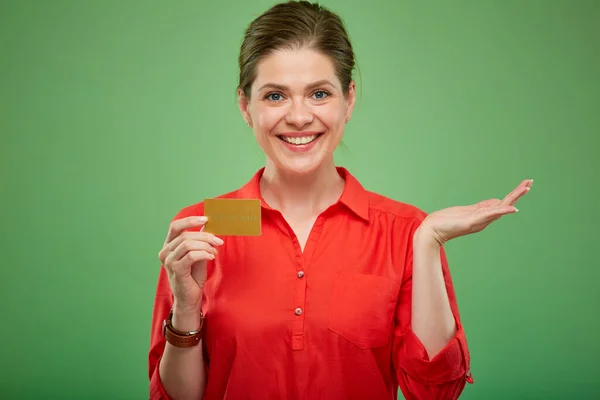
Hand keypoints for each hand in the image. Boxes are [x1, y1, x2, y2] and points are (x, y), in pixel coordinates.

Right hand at [158, 216, 223, 312]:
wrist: (190, 297)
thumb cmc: (193, 276)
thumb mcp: (197, 254)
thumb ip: (199, 241)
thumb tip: (207, 226)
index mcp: (169, 245)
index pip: (175, 226)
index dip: (190, 220)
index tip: (206, 219)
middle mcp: (165, 252)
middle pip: (185, 235)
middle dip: (205, 236)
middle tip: (218, 241)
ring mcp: (169, 261)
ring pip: (188, 244)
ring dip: (205, 246)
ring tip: (214, 252)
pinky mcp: (176, 270)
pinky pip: (191, 256)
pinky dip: (203, 254)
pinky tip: (210, 257)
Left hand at [417, 179, 533, 245]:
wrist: (431, 232)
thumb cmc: (445, 221)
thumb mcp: (467, 211)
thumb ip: (481, 207)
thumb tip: (496, 201)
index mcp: (483, 216)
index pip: (502, 203)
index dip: (513, 195)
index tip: (525, 185)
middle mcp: (484, 220)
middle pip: (505, 204)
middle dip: (518, 193)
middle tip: (530, 182)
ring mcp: (479, 221)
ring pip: (500, 208)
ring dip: (514, 197)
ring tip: (526, 188)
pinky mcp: (472, 222)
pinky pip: (489, 215)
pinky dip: (502, 211)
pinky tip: (512, 208)